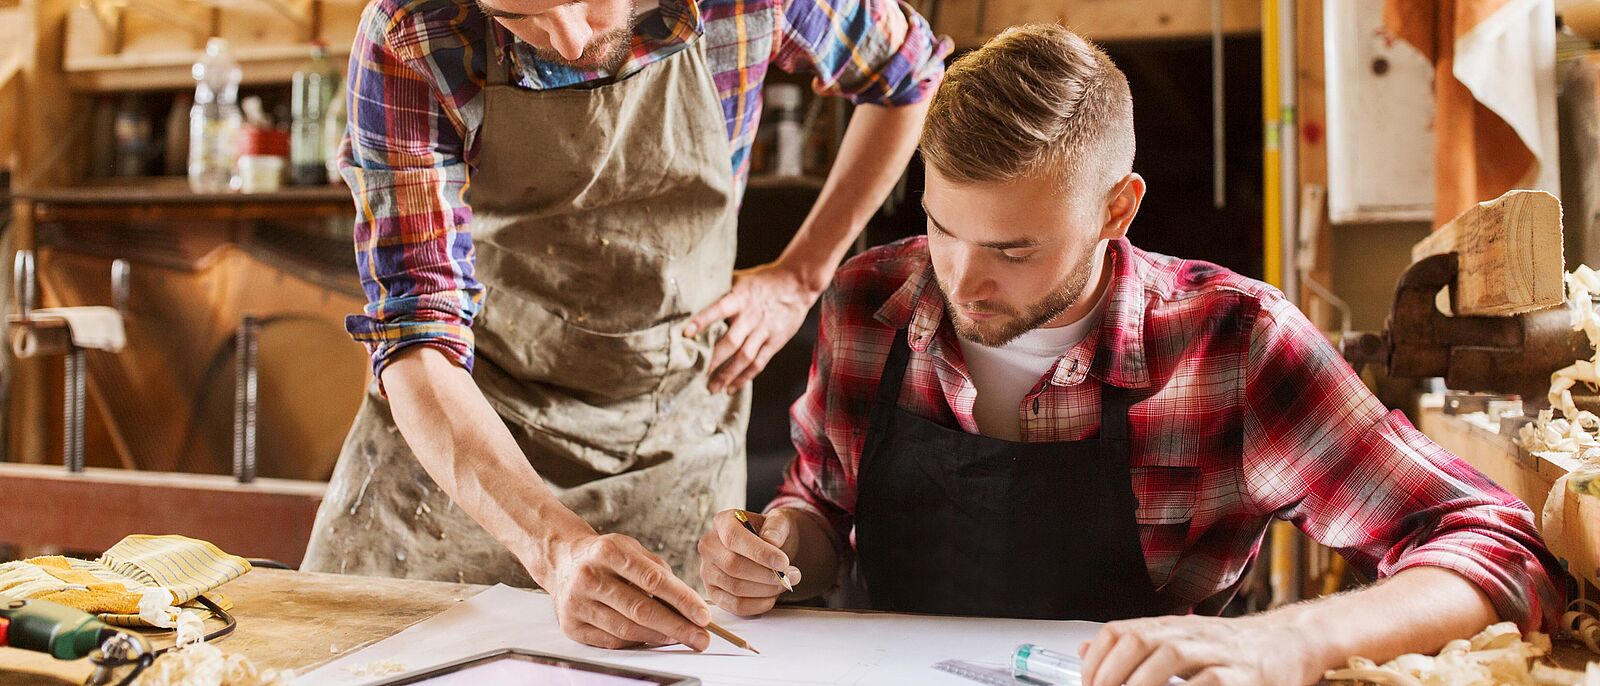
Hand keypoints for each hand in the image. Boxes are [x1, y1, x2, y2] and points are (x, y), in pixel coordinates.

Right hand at [542, 533, 712, 650]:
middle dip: (676, 626)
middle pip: (640, 609)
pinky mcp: (571, 625)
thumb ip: (658, 571)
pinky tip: (654, 638)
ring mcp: (577, 602)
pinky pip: (611, 641)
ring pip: (626, 629)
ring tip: (681, 637)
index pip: (653, 579)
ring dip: (659, 637)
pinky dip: (636, 642)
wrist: (563, 560)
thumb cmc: (606, 556)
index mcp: (608, 551)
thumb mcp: (632, 549)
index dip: (682, 599)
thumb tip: (687, 604)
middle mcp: (589, 576)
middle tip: (700, 638)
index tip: (703, 615)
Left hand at [685, 262, 821, 393]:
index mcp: (740, 298)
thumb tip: (692, 294)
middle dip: (713, 359)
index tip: (686, 333)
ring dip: (727, 374)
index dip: (702, 320)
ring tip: (713, 388)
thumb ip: (721, 289)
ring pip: (744, 357)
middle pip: (731, 341)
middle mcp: (751, 316)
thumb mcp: (741, 278)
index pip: (718, 309)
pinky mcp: (775, 342)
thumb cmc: (764, 280)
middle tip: (697, 374)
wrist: (797, 283)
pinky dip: (745, 377)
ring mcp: (764, 331)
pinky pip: (759, 363)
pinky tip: (733, 387)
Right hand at [698, 509, 803, 615]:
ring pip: (735, 587)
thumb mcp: (779, 521)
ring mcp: (708, 571)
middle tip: (791, 576)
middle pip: (733, 566)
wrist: (770, 549)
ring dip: (765, 590)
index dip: (759, 552)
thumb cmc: (771, 534)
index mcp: (723, 522)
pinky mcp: (714, 593)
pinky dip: (757, 605)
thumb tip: (771, 542)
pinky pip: (734, 605)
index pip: (734, 538)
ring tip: (785, 584)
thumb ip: (776, 526)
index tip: (783, 562)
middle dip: (767, 574)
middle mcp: (709, 546)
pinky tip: (772, 597)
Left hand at [1078, 614, 1324, 685]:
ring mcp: (1218, 653)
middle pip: (1138, 640)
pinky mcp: (1244, 676)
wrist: (1292, 642)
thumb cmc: (1232, 648)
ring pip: (1170, 656)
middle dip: (1111, 674)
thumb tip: (1084, 650)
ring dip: (1140, 683)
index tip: (1087, 683)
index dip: (1095, 658)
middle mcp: (1190, 634)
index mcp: (1170, 626)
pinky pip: (1211, 682)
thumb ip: (1136, 644)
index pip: (1118, 630)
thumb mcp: (1180, 639)